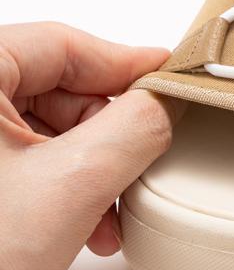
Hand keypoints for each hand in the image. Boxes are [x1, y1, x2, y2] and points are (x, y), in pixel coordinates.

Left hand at [0, 22, 180, 269]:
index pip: (63, 45)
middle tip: (146, 160)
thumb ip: (134, 130)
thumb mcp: (69, 188)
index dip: (126, 62)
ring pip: (48, 130)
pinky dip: (67, 186)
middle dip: (110, 133)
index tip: (167, 76)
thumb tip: (168, 102)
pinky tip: (86, 225)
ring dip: (93, 168)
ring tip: (111, 214)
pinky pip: (29, 160)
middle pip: (58, 89)